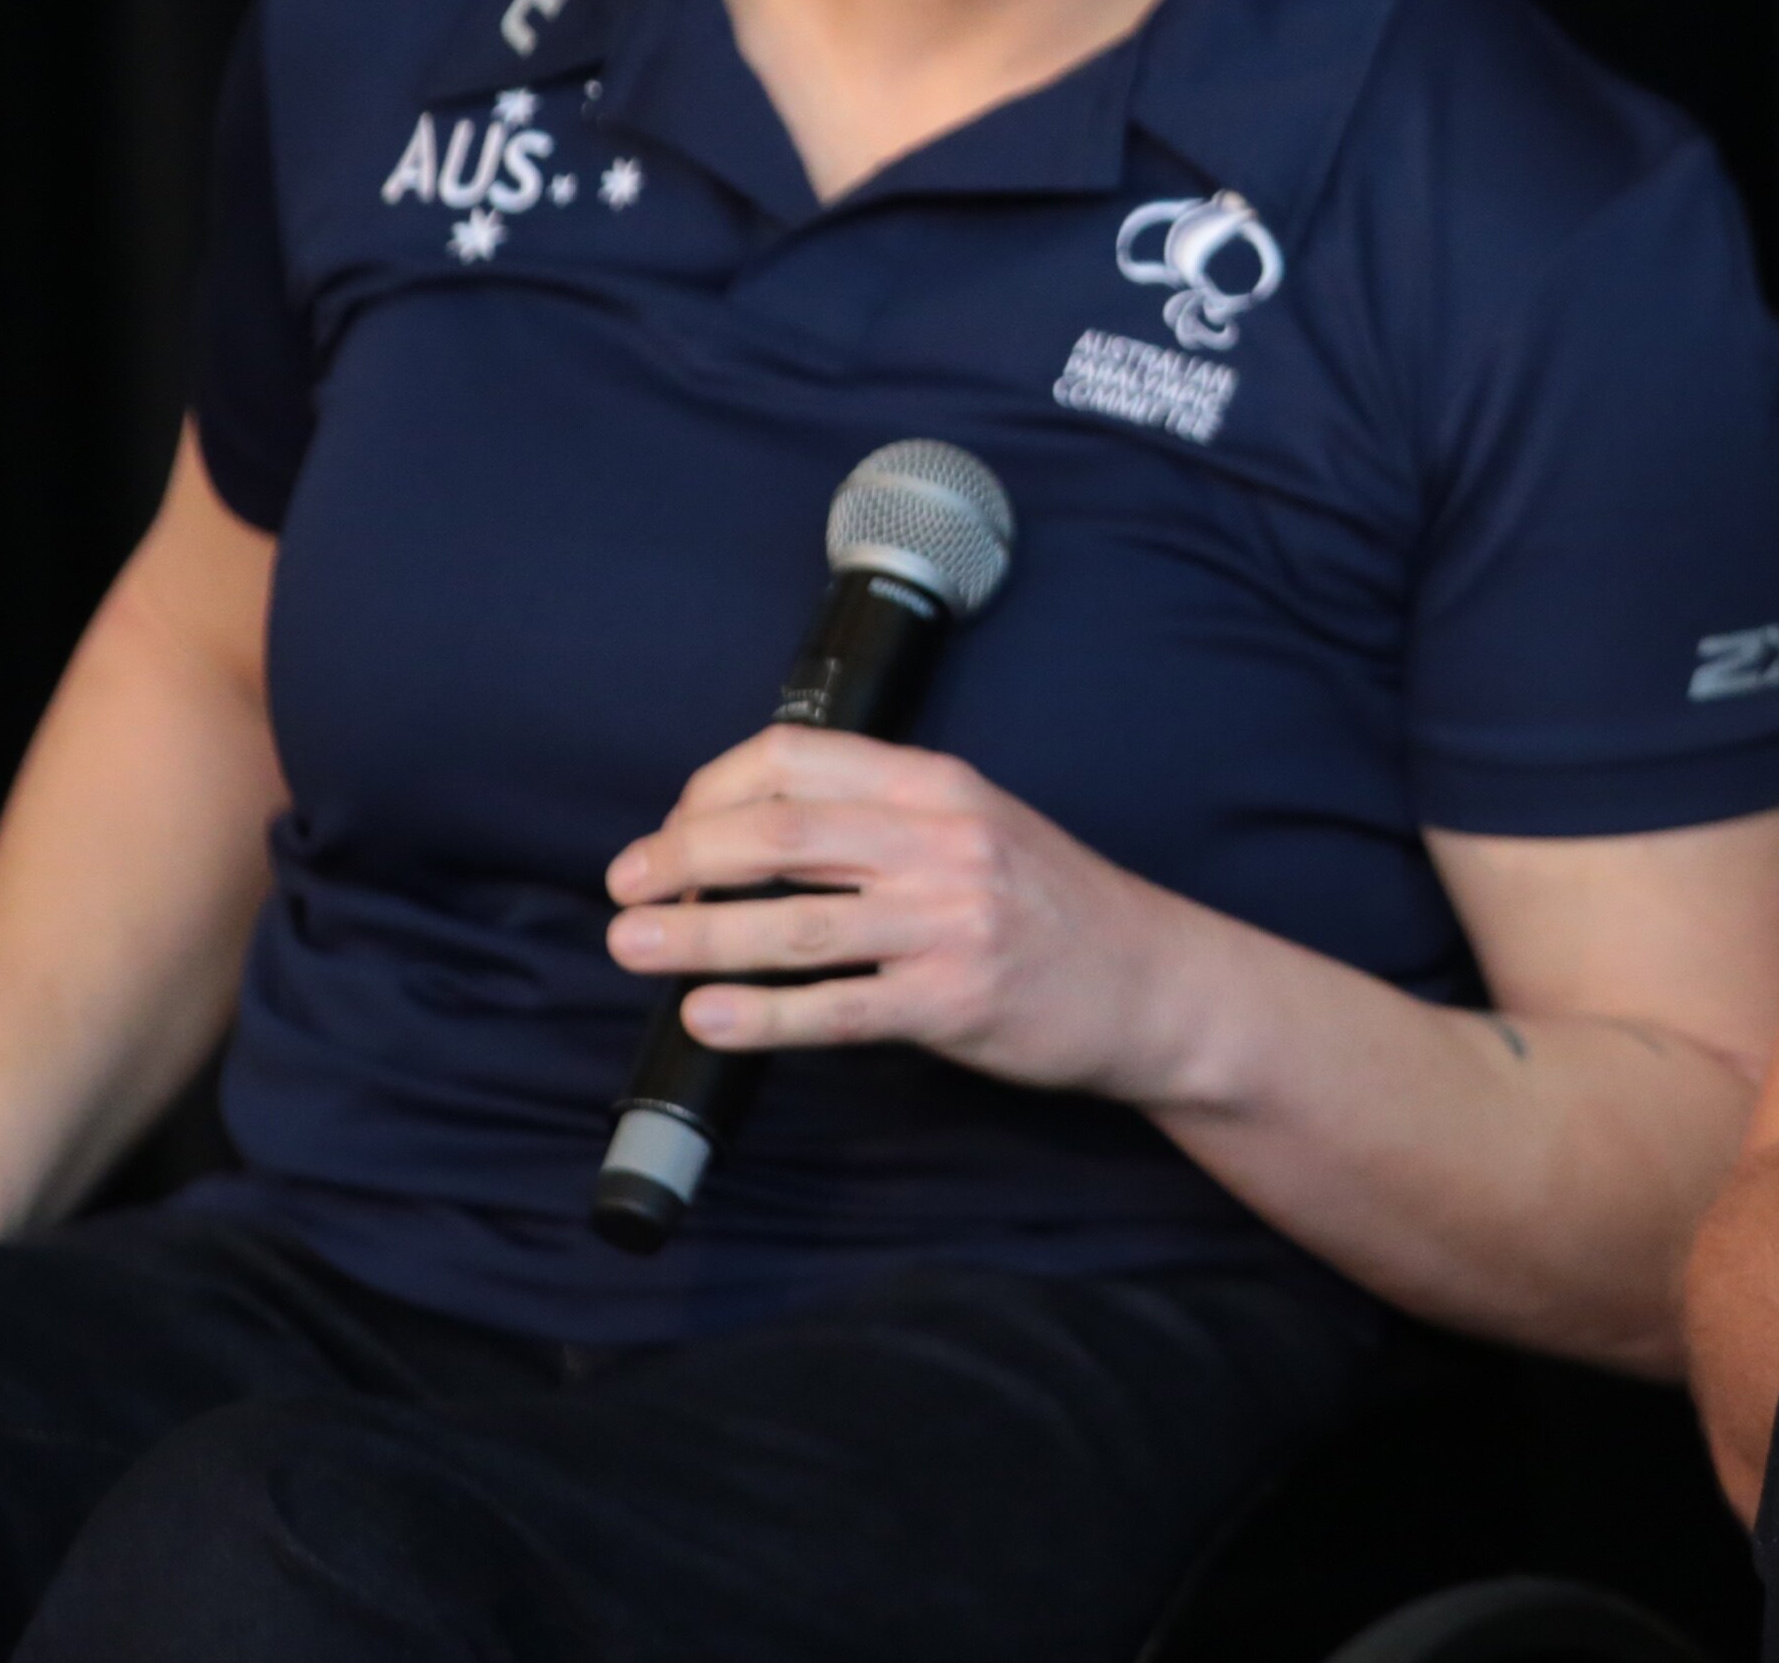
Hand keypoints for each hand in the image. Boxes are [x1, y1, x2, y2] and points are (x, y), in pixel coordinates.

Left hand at [602, 726, 1203, 1096]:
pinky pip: (841, 1009)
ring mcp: (952, 922)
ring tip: (633, 947)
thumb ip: (882, 822)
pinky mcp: (956, 1000)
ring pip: (799, 921)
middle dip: (682, 858)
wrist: (1153, 983)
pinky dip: (763, 1015)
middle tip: (625, 888)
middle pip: (782, 832)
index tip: (669, 832)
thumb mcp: (976, 828)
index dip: (710, 793)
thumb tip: (747, 841)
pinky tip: (710, 1019)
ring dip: (699, 936)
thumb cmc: (1051, 908)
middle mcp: (943, 842)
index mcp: (937, 785)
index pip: (796, 760)